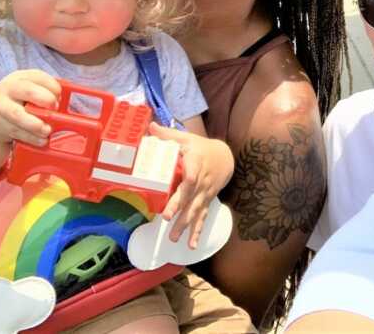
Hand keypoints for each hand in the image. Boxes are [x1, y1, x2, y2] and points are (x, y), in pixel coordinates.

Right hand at [0, 70, 58, 145]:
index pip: (40, 78)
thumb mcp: (33, 90)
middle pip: (29, 92)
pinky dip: (32, 138)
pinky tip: (42, 140)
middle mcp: (9, 88)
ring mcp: (0, 106)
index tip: (60, 99)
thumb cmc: (22, 101)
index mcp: (21, 77)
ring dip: (37, 125)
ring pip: (19, 115)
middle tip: (55, 110)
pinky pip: (17, 132)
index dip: (54, 89)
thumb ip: (47, 93)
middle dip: (46, 101)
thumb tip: (62, 103)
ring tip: (48, 130)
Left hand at [148, 123, 233, 248]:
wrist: (224, 157)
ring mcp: (205, 193)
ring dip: (186, 225)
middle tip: (167, 219)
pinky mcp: (206, 202)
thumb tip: (149, 127)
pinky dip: (197, 232)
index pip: (192, 172)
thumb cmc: (200, 147)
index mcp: (196, 162)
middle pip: (191, 196)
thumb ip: (167, 134)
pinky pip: (202, 218)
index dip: (188, 179)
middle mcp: (201, 180)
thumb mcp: (186, 137)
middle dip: (180, 208)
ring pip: (196, 210)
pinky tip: (191, 245)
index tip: (183, 184)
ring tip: (174, 238)